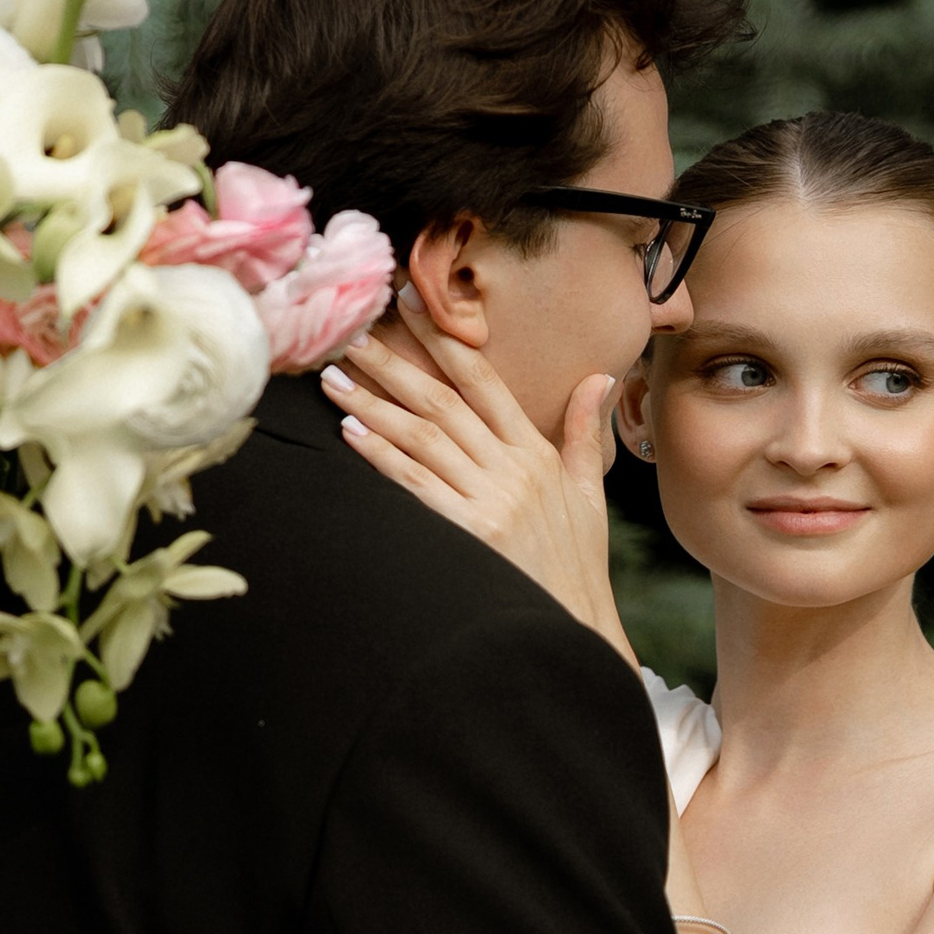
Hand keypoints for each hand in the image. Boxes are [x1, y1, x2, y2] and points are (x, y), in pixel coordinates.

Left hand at [319, 289, 631, 656]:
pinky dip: (381, 456)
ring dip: (373, 405)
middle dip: (393, 364)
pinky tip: (351, 434)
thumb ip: (583, 431)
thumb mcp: (589, 491)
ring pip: (421, 437)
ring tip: (335, 380)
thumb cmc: (578, 562)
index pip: (485, 381)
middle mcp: (512, 468)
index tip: (410, 307)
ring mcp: (489, 500)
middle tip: (352, 336)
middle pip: (442, 402)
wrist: (576, 626)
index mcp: (537, 452)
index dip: (445, 340)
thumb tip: (598, 377)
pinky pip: (415, 484)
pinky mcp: (469, 532)